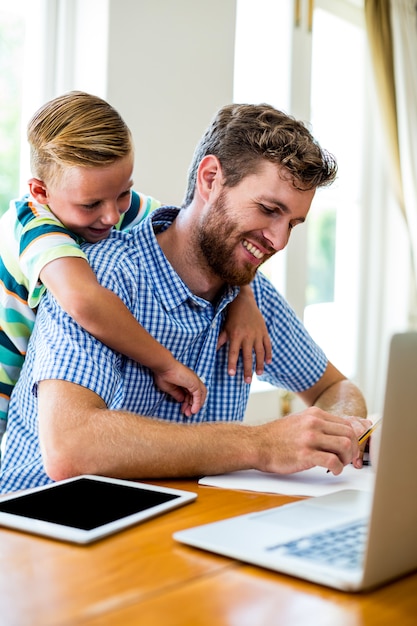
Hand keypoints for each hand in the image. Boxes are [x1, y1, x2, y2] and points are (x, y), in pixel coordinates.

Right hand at [153, 361, 206, 416]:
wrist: (164, 367)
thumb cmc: (163, 375)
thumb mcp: (170, 388)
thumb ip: (177, 394)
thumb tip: (181, 400)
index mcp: (185, 380)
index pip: (190, 393)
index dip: (187, 402)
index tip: (183, 410)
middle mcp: (191, 380)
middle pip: (196, 395)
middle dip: (191, 405)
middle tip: (187, 414)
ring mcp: (194, 381)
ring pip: (200, 395)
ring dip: (196, 405)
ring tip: (190, 413)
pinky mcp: (195, 383)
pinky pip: (199, 395)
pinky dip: (197, 403)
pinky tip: (193, 410)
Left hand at [218, 286, 271, 382]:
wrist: (243, 300)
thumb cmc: (232, 315)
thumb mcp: (224, 327)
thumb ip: (221, 339)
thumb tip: (212, 350)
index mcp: (235, 335)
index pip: (233, 353)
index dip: (232, 364)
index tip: (232, 374)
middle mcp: (247, 336)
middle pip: (247, 356)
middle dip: (247, 370)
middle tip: (247, 381)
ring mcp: (257, 334)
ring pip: (259, 352)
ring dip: (259, 364)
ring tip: (258, 374)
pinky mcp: (264, 331)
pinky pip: (267, 345)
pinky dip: (268, 354)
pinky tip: (268, 362)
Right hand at [254, 409, 371, 474]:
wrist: (256, 444)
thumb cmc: (276, 437)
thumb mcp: (299, 421)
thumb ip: (318, 424)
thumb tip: (337, 433)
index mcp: (315, 414)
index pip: (346, 423)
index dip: (353, 438)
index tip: (351, 449)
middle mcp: (314, 423)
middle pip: (350, 434)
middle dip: (353, 449)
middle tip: (347, 459)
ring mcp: (310, 438)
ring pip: (345, 445)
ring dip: (347, 459)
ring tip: (339, 464)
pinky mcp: (305, 454)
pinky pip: (332, 461)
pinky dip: (337, 468)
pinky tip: (332, 470)